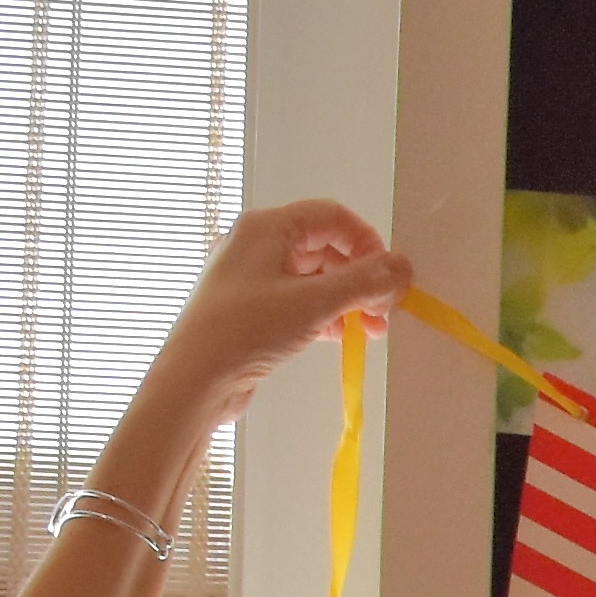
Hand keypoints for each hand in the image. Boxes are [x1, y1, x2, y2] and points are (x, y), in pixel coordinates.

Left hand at [118, 202, 415, 466]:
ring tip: (368, 331)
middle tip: (383, 311)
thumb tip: (401, 268)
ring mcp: (253, 278)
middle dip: (361, 278)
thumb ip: (363, 282)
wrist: (194, 379)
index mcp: (266, 228)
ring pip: (315, 277)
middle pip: (326, 247)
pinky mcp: (252, 309)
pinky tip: (339, 336)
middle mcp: (257, 245)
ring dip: (347, 300)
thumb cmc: (243, 331)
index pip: (331, 217)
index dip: (367, 242)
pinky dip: (325, 315)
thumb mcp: (313, 303)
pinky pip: (300, 301)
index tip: (388, 276)